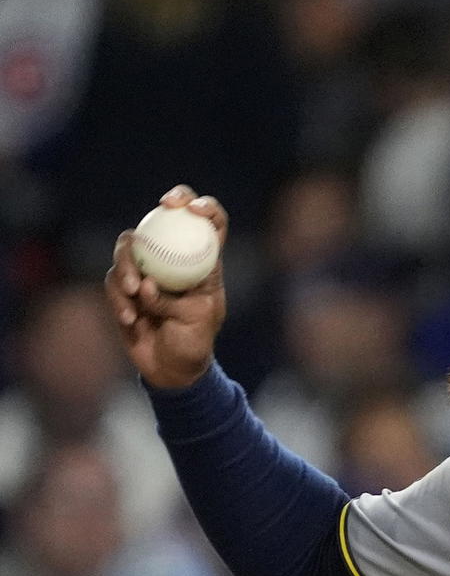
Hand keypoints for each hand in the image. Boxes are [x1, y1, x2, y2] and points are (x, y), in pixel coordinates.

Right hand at [103, 184, 227, 388]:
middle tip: (149, 224)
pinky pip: (113, 280)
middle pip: (164, 219)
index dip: (204, 206)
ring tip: (134, 293)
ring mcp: (147, 269)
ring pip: (129, 247)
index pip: (210, 224)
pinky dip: (119, 298)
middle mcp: (175, 259)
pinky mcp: (123, 286)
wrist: (172, 369)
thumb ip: (176, 299)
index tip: (193, 208)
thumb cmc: (195, 342)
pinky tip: (129, 318)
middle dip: (161, 211)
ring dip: (127, 267)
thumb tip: (149, 283)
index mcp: (204, 262)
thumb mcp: (200, 318)